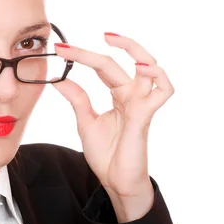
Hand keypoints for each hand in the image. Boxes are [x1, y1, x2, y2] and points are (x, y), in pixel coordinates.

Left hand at [52, 33, 174, 198]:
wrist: (116, 182)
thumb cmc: (107, 154)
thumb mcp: (85, 121)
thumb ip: (77, 98)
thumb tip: (59, 78)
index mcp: (119, 94)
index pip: (103, 66)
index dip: (82, 56)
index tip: (60, 49)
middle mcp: (133, 95)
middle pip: (122, 61)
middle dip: (97, 49)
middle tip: (80, 41)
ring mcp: (142, 103)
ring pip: (150, 67)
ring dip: (135, 50)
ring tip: (112, 41)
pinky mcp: (146, 116)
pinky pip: (163, 90)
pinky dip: (157, 75)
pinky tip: (140, 68)